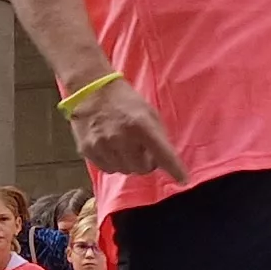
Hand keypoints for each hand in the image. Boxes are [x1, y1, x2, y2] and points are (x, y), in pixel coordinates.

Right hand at [64, 76, 190, 185]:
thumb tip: (164, 162)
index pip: (163, 154)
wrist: (92, 89)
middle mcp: (121, 137)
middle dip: (146, 163)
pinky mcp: (87, 150)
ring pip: (124, 170)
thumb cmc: (125, 101)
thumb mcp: (148, 113)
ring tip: (125, 146)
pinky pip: (108, 169)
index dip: (175, 169)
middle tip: (143, 150)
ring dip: (129, 163)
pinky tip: (112, 148)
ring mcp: (102, 145)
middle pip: (142, 168)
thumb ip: (158, 137)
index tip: (183, 179)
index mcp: (141, 125)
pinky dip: (114, 163)